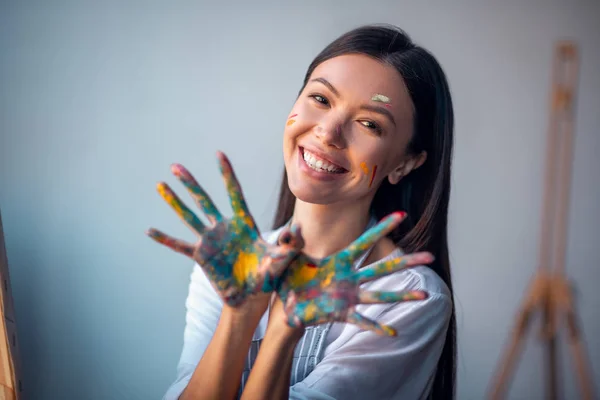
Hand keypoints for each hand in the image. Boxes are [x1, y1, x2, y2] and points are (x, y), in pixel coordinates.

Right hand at [147, 152, 303, 305]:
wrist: (252, 296)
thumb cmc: (267, 276)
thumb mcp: (281, 260)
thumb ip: (289, 246)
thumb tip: (296, 232)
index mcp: (243, 223)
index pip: (234, 193)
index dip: (226, 174)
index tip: (218, 154)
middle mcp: (224, 227)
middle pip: (205, 200)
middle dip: (190, 183)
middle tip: (176, 167)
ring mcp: (211, 241)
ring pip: (189, 217)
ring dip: (174, 202)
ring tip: (160, 185)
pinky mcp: (202, 256)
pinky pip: (180, 245)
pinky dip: (165, 238)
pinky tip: (150, 230)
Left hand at [277, 212, 433, 335]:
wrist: (284, 305)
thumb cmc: (288, 279)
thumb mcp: (287, 259)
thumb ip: (290, 243)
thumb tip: (292, 227)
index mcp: (339, 261)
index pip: (364, 241)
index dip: (382, 228)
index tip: (401, 215)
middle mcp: (349, 278)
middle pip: (381, 268)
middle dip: (405, 262)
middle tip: (430, 256)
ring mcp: (348, 296)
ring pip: (379, 294)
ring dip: (402, 294)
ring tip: (424, 295)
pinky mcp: (342, 313)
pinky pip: (363, 321)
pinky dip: (378, 327)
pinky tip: (394, 333)